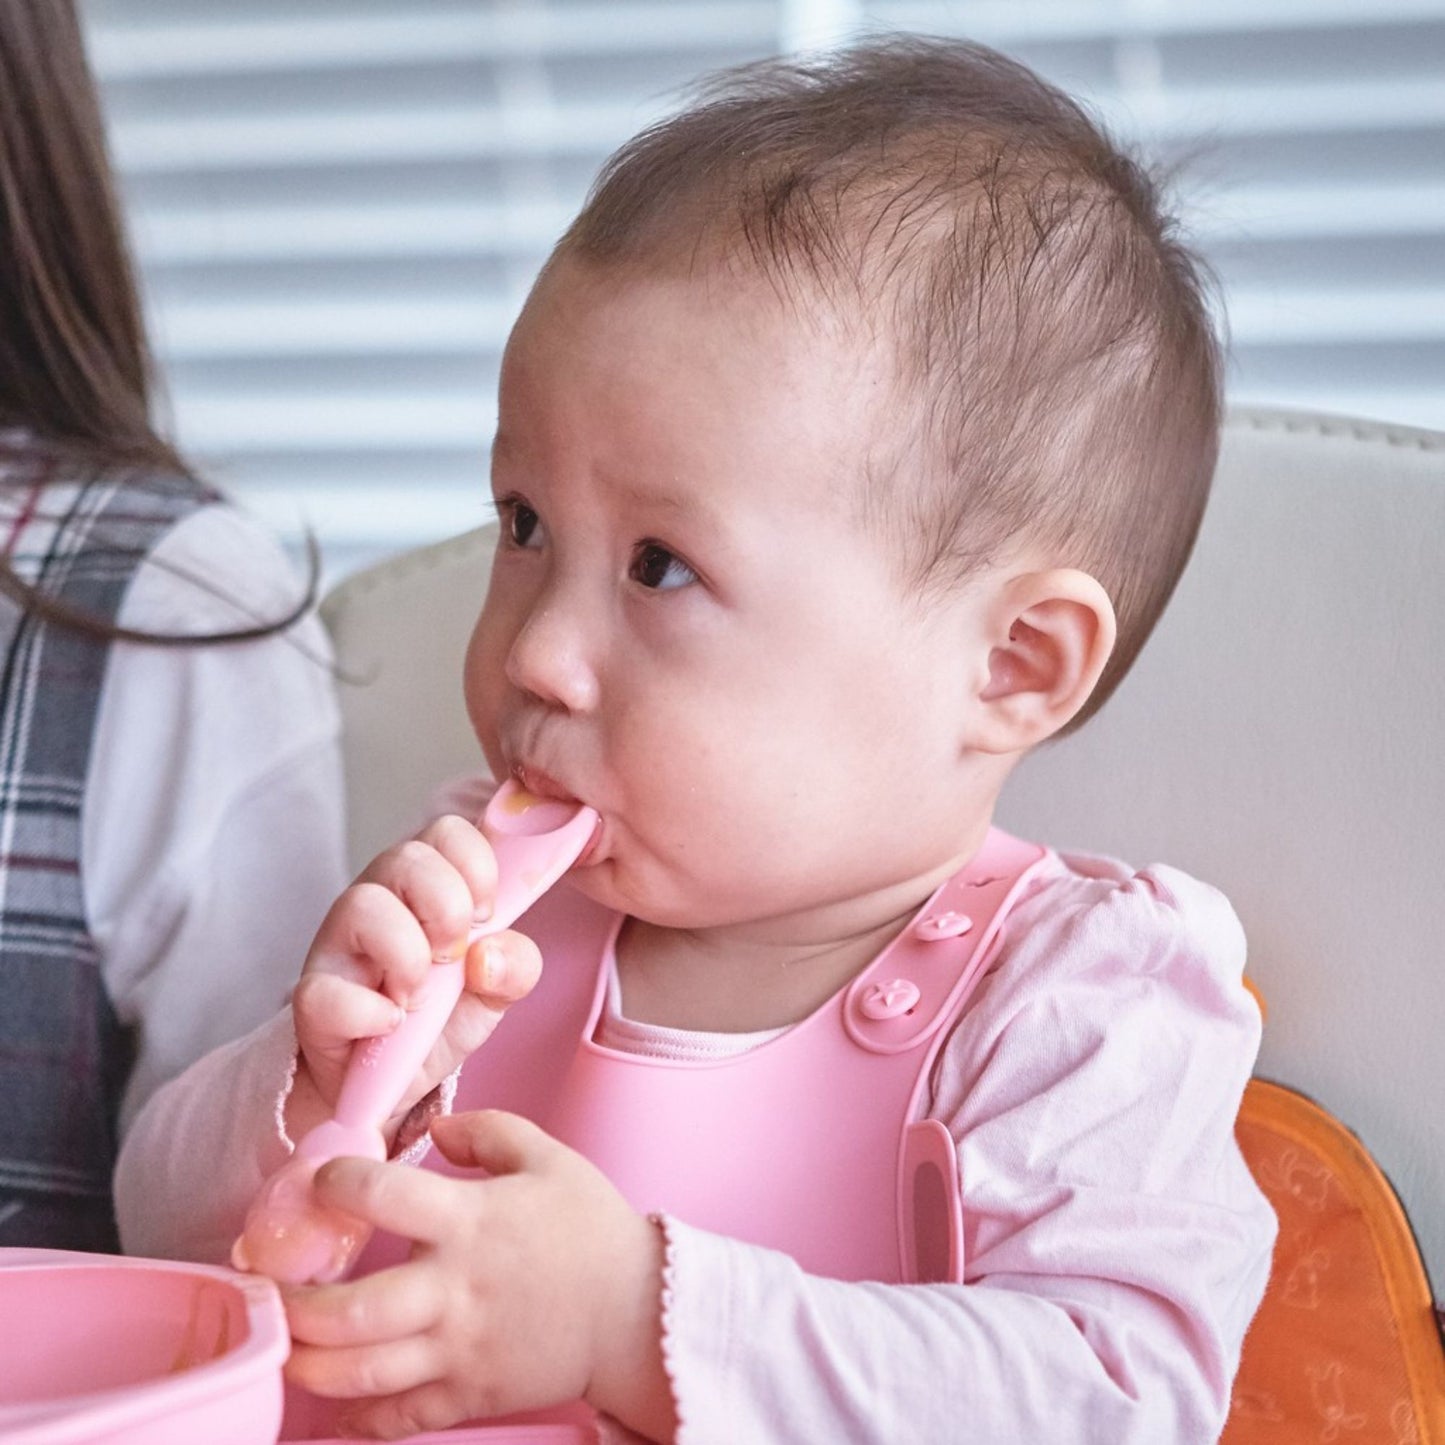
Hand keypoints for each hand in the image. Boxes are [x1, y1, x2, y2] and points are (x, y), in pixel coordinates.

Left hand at [281, 1111, 675, 1440]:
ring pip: (361, 1373)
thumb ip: (487, 1131)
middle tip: (273, 1286)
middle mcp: (454, 1290)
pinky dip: (357, 1418)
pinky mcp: (469, 1395)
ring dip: (309, 1362)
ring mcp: (458, 1350)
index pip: (382, 1195)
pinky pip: (396, 1419)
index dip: (337, 1181)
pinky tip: (336, 1400)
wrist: (638, 1311)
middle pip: (352, 1311)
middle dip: (296, 1304)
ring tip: (287, 1343)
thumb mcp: (547, 1156)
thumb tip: (432, 1131)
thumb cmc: (591, 1229)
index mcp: (470, 1222)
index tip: (319, 1179)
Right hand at [287, 816, 542, 1142]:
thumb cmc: (438, 1018)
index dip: (476, 867)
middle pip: (407, 856)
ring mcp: (338, 944)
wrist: (389, 1085)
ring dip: (408, 955)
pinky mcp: (312, 998)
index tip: (485, 916)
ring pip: (363, 905)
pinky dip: (371, 1012)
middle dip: (447, 909)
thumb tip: (491, 953)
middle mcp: (379, 900)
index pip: (448, 832)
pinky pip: (327, 990)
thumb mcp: (493, 991)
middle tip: (452, 956)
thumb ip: (515, 965)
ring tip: (417, 994)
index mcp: (425, 886)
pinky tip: (390, 1024)